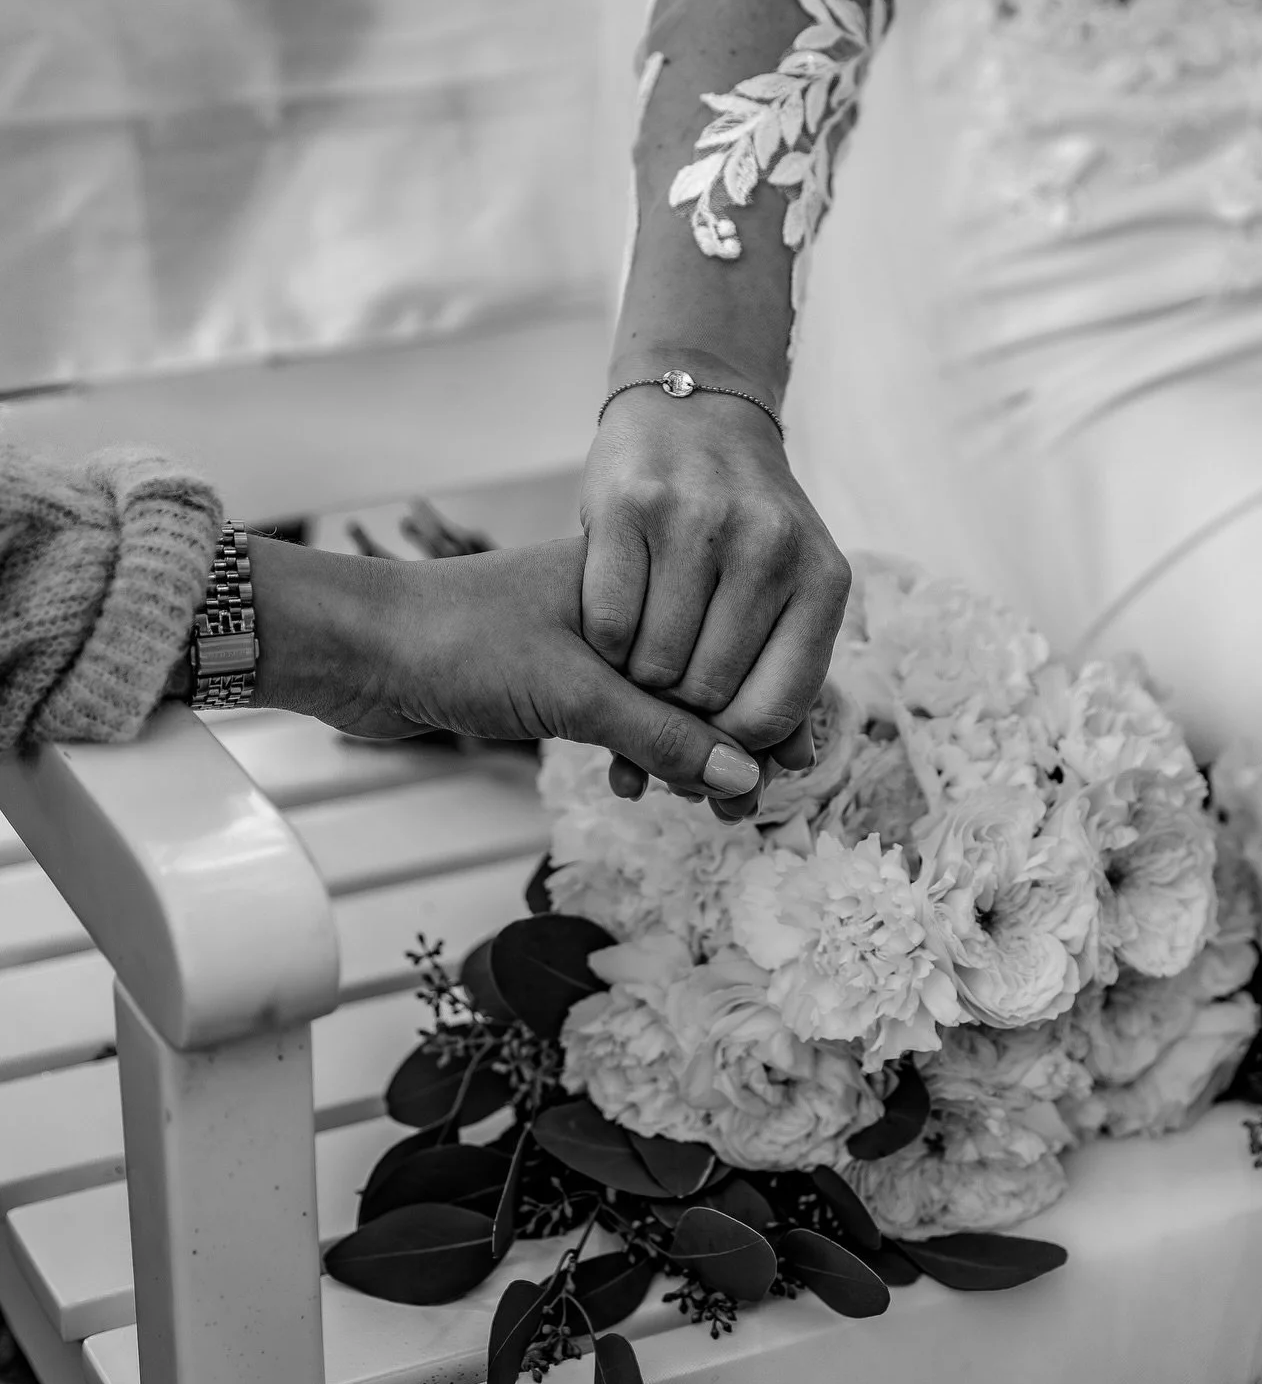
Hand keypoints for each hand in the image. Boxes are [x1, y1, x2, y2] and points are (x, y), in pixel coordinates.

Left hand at [246, 535, 763, 800]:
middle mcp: (623, 602)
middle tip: (746, 808)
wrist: (352, 644)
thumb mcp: (574, 693)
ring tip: (708, 810)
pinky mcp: (552, 674)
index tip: (787, 766)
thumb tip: (746, 777)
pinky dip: (636, 751)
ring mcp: (587, 639)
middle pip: (704, 675)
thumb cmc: (458, 641)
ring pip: (662, 702)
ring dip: (685, 754)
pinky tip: (637, 789)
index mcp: (639, 573)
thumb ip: (664, 735)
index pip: (728, 639)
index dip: (763, 704)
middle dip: (731, 741)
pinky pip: (619, 716)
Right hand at [580, 385, 850, 803]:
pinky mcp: (631, 504)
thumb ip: (780, 680)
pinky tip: (609, 621)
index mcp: (823, 579)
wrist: (691, 410)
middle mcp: (770, 546)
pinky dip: (603, 639)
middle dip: (676, 715)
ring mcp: (700, 521)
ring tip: (634, 661)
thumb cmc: (736, 525)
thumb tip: (764, 781)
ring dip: (634, 681)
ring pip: (655, 666)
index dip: (729, 748)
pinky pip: (609, 620)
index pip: (774, 712)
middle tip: (657, 700)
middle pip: (710, 696)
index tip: (702, 742)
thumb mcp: (783, 590)